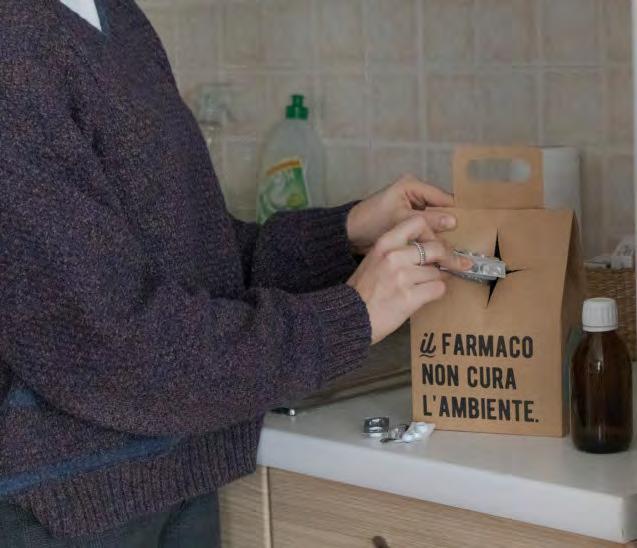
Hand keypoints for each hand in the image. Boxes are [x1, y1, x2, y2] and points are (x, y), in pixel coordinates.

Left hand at [346, 175, 454, 254]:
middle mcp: (415, 195)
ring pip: (434, 223)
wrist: (349, 235)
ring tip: (455, 252)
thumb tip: (453, 222)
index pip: (442, 198)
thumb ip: (427, 221)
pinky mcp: (408, 224)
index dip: (456, 212)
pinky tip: (440, 254)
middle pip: (440, 210)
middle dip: (449, 228)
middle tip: (464, 244)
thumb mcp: (400, 220)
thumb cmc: (371, 221)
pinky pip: (425, 231)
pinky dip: (430, 241)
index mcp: (412, 186)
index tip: (472, 226)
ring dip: (441, 237)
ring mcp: (412, 209)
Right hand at [347, 216, 471, 344]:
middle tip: (453, 263)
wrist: (350, 316)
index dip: (432, 232)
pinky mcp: (410, 297)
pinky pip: (438, 289)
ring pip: (438, 272)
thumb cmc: (361, 291)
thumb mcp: (373, 261)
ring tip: (424, 286)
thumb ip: (397, 252)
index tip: (436, 241)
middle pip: (436, 248)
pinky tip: (425, 296)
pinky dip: (436, 293)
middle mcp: (394, 257)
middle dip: (447, 257)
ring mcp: (402, 277)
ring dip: (437, 280)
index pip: (417, 223)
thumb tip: (427, 252)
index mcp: (384, 244)